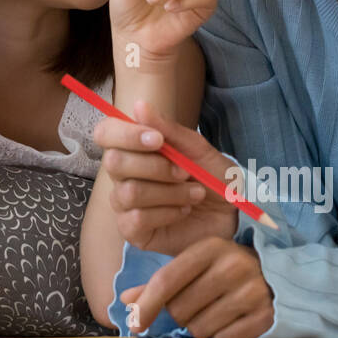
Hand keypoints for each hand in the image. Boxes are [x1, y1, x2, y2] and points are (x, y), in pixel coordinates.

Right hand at [94, 99, 239, 255]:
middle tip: (185, 172)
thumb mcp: (198, 149)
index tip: (157, 140)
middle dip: (156, 166)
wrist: (232, 213)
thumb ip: (168, 130)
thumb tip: (139, 105)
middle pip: (114, 162)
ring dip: (170, 192)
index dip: (125, 134)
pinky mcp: (133, 232)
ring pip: (130, 192)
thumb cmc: (212, 178)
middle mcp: (122, 175)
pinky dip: (167, 213)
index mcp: (133, 149)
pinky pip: (137, 219)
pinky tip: (183, 211)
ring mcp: (125, 205)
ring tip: (194, 193)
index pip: (105, 133)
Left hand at [119, 237, 273, 337]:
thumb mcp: (194, 265)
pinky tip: (229, 320)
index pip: (166, 280)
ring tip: (213, 310)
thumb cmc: (223, 269)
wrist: (272, 275)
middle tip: (196, 303)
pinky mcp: (265, 315)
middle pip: (180, 309)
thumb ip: (160, 282)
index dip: (146, 305)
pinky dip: (220, 336)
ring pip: (199, 327)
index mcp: (210, 247)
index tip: (134, 324)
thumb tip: (127, 300)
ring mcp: (252, 290)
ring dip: (199, 326)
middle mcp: (233, 265)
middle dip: (180, 313)